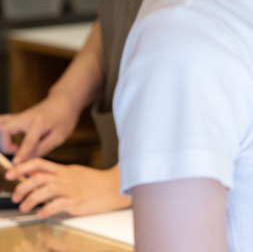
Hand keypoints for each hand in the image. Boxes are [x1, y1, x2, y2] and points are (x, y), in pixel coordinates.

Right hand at [0, 95, 81, 163]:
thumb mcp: (59, 136)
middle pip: (4, 130)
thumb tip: (24, 160)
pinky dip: (1, 134)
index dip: (22, 152)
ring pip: (0, 125)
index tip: (16, 162)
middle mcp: (26, 117)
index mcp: (40, 122)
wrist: (62, 101)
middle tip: (16, 151)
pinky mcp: (14, 117)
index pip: (30, 140)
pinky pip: (1, 123)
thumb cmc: (63, 119)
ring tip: (13, 147)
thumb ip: (42, 148)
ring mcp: (18, 116)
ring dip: (1, 139)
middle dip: (4, 145)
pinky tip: (8, 140)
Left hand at [8, 159, 130, 218]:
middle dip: (22, 187)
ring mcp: (71, 189)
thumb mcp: (73, 173)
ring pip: (44, 190)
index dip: (22, 168)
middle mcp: (65, 178)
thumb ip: (54, 173)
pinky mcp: (77, 201)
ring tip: (25, 207)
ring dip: (30, 200)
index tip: (10, 174)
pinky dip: (45, 210)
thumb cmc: (96, 182)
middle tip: (16, 197)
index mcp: (64, 170)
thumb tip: (35, 173)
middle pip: (38, 178)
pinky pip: (57, 205)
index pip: (40, 164)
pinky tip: (40, 213)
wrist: (116, 187)